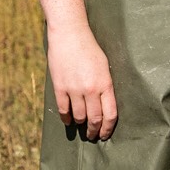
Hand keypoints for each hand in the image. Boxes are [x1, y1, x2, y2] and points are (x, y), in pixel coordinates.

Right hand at [48, 19, 117, 139]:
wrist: (70, 34)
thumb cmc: (90, 48)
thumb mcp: (105, 67)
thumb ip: (105, 87)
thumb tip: (104, 106)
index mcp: (105, 84)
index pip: (110, 114)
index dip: (108, 128)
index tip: (105, 134)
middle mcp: (91, 89)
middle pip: (94, 119)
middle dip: (94, 130)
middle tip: (92, 135)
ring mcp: (74, 89)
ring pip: (78, 116)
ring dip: (80, 124)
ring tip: (80, 126)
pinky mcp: (60, 87)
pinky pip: (63, 109)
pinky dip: (66, 118)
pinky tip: (68, 120)